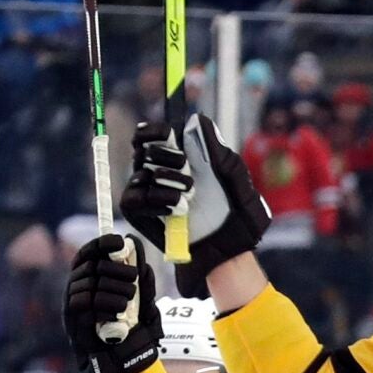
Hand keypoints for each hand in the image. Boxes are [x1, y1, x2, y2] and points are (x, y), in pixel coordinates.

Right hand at [64, 235, 161, 372]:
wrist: (124, 361)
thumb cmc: (132, 330)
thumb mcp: (144, 305)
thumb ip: (143, 284)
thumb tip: (142, 261)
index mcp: (90, 280)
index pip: (88, 254)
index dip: (100, 244)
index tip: (118, 241)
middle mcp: (77, 288)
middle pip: (91, 267)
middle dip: (115, 270)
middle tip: (133, 279)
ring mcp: (73, 304)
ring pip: (89, 285)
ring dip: (113, 291)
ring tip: (128, 302)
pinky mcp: (73, 322)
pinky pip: (85, 306)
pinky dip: (104, 307)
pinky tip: (117, 314)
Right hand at [122, 115, 269, 287]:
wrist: (231, 253)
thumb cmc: (239, 219)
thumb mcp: (238, 183)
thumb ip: (220, 152)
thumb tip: (198, 119)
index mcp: (183, 160)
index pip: (152, 134)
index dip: (153, 130)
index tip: (166, 133)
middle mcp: (160, 173)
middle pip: (142, 149)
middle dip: (164, 154)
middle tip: (185, 166)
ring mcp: (148, 193)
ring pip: (140, 173)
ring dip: (166, 180)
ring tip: (189, 195)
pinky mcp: (139, 214)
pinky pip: (133, 198)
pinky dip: (155, 200)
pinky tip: (178, 208)